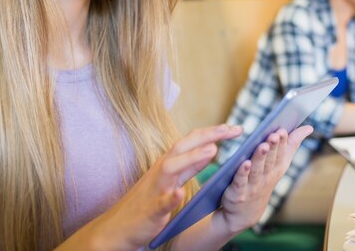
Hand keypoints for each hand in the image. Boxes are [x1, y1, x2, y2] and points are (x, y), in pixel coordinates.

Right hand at [79, 124, 242, 250]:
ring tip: (212, 150)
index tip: (236, 127)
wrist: (119, 227)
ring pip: (171, 168)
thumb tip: (211, 148)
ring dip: (191, 158)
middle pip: (184, 146)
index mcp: (169, 163)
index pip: (192, 141)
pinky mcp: (151, 209)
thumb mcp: (172, 179)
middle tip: (232, 129)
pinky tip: (179, 194)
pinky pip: (160, 202)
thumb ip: (191, 165)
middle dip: (208, 135)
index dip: (214, 132)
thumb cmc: (148, 201)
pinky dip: (170, 197)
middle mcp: (162, 171)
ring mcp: (155, 189)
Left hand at [216, 125, 313, 233]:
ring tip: (262, 145)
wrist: (246, 212)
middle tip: (275, 134)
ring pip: (257, 169)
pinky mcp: (238, 192)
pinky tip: (245, 163)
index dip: (282, 142)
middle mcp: (267, 177)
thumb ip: (291, 144)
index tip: (282, 129)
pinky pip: (241, 181)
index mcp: (277, 168)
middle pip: (270, 160)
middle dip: (273, 147)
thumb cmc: (264, 180)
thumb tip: (309, 127)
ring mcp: (253, 186)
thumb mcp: (280, 164)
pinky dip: (243, 173)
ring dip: (260, 157)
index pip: (281, 153)